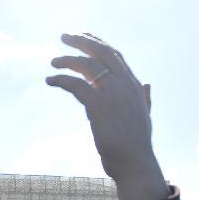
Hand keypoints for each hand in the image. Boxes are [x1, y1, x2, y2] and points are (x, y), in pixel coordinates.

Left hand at [46, 33, 166, 199]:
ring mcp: (113, 94)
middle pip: (102, 53)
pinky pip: (76, 85)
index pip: (115, 56)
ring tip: (53, 62)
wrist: (135, 163)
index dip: (98, 43)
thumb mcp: (144, 116)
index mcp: (134, 86)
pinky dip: (61, 79)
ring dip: (68, 60)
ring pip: (87, 65)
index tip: (84, 36)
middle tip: (64, 36)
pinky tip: (50, 80)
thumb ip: (144, 99)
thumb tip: (147, 85)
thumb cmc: (136, 145)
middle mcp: (125, 85)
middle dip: (82, 41)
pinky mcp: (99, 106)